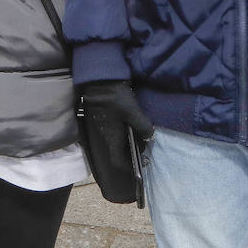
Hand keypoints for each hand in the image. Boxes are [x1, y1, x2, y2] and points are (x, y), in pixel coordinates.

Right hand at [78, 80, 153, 203]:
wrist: (99, 80)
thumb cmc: (115, 98)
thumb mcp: (133, 112)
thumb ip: (143, 126)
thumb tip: (149, 136)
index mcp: (112, 138)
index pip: (118, 162)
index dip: (129, 167)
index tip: (141, 166)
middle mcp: (106, 135)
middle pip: (118, 152)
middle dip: (132, 153)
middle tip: (146, 146)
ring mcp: (104, 126)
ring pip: (117, 140)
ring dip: (129, 141)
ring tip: (142, 134)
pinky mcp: (104, 117)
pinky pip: (115, 131)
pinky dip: (125, 132)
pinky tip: (133, 124)